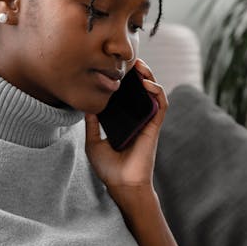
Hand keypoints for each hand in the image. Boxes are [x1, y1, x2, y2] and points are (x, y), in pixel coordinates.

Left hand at [84, 59, 167, 195]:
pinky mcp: (154, 127)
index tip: (115, 67)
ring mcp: (147, 122)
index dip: (124, 80)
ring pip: (154, 93)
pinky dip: (157, 92)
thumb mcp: (93, 142)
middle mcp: (137, 119)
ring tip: (140, 66)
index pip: (126, 96)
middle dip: (138, 73)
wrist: (121, 185)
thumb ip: (92, 124)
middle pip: (141, 90)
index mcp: (124, 121)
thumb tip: (85, 105)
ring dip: (150, 77)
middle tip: (129, 60)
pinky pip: (160, 105)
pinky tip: (147, 84)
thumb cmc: (109, 169)